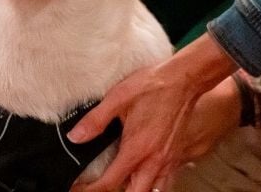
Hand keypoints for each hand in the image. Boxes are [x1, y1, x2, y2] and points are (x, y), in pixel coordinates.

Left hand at [69, 36, 238, 191]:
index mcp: (137, 149)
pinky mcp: (177, 154)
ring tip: (123, 184)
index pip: (110, 183)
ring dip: (136, 190)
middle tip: (98, 187)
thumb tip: (75, 136)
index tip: (78, 188)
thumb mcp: (118, 98)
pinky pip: (166, 181)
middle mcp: (154, 160)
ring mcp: (168, 160)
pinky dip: (154, 184)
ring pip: (153, 191)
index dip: (91, 190)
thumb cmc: (155, 85)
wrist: (185, 79)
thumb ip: (95, 120)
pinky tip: (146, 175)